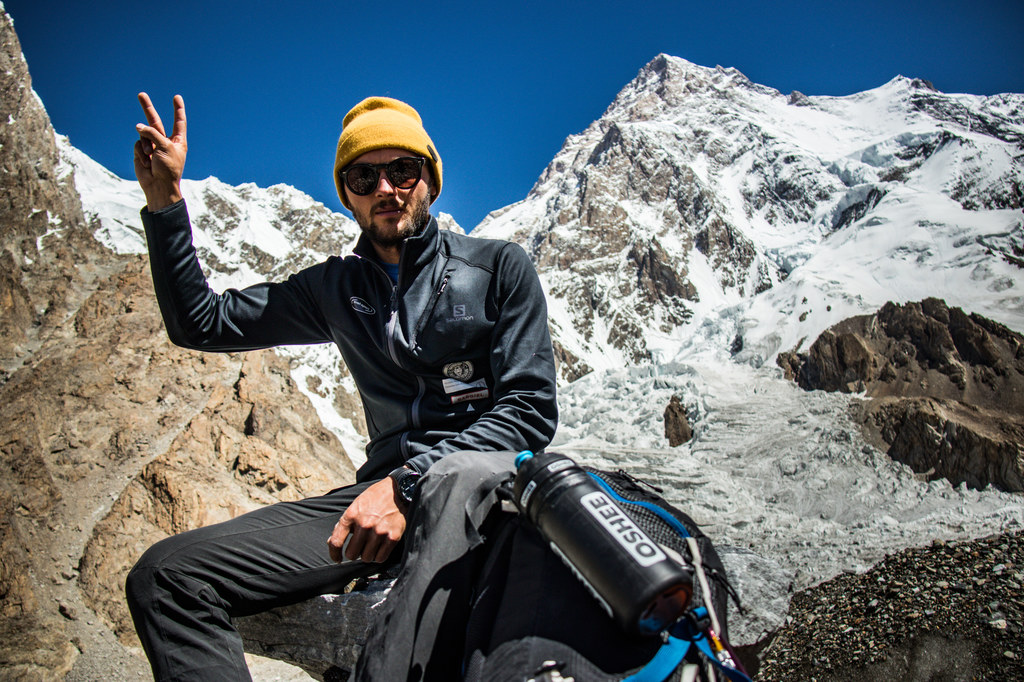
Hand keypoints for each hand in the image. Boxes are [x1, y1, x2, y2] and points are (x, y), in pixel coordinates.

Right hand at [133, 92, 186, 210]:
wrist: (158, 186)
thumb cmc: (168, 168)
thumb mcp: (165, 146)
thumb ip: (152, 133)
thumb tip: (138, 126)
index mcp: (177, 140)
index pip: (178, 121)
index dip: (177, 109)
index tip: (177, 97)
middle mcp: (164, 141)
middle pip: (155, 121)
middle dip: (147, 108)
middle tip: (141, 94)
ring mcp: (152, 146)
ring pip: (143, 134)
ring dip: (145, 145)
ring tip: (151, 156)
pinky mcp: (142, 152)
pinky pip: (138, 145)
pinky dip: (141, 153)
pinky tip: (147, 163)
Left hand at [328, 477, 406, 562]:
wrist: (398, 491)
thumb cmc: (374, 498)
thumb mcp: (355, 506)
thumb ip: (344, 524)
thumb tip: (331, 542)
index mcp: (351, 515)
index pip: (336, 541)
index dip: (334, 554)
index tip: (337, 559)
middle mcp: (364, 524)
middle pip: (352, 554)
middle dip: (354, 553)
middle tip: (359, 547)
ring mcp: (379, 531)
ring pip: (367, 558)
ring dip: (367, 555)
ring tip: (371, 546)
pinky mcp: (393, 536)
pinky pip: (381, 558)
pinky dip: (379, 556)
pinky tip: (380, 548)